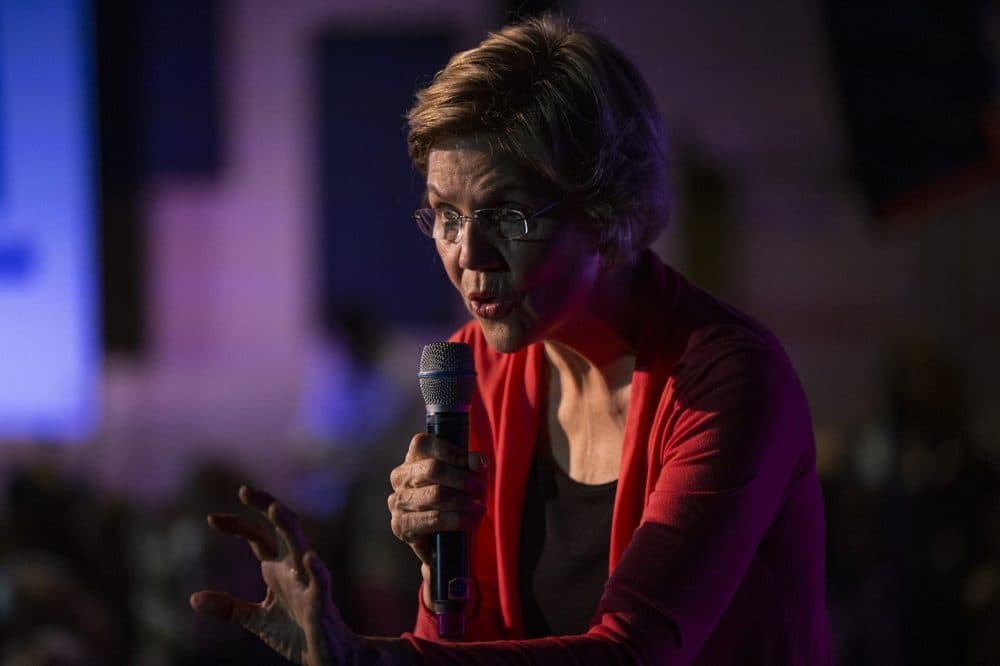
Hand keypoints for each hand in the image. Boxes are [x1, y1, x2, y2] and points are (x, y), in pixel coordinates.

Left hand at [190, 485, 355, 664]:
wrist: (327, 657)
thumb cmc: (297, 632)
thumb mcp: (257, 619)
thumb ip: (229, 607)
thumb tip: (194, 598)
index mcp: (278, 569)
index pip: (258, 536)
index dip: (238, 524)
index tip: (211, 518)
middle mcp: (294, 569)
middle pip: (282, 529)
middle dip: (266, 508)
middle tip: (245, 491)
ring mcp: (309, 584)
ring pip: (301, 548)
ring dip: (289, 528)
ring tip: (275, 509)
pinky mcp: (320, 606)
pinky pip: (321, 585)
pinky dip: (316, 571)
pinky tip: (309, 558)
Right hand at [388, 434, 486, 566]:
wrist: (445, 536)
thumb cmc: (456, 496)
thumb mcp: (466, 474)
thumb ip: (472, 463)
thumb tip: (477, 462)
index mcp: (413, 456)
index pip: (424, 444)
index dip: (454, 453)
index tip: (477, 465)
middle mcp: (400, 476)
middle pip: (433, 469)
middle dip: (463, 479)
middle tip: (482, 490)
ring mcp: (398, 501)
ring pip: (435, 495)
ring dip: (464, 501)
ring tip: (479, 508)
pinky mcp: (401, 525)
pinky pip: (433, 519)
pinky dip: (457, 519)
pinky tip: (470, 520)